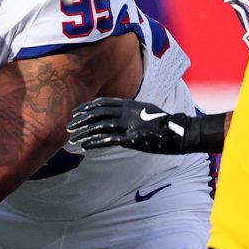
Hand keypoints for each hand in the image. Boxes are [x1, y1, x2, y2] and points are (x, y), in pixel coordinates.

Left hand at [67, 98, 212, 154]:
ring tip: (72, 137)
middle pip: (98, 114)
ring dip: (84, 132)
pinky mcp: (132, 138)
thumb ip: (131, 110)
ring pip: (100, 126)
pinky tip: (84, 146)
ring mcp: (129, 125)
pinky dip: (94, 142)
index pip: (103, 103)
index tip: (76, 112)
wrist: (179, 132)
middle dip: (82, 120)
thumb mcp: (146, 110)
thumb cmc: (164, 123)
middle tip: (69, 126)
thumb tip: (118, 114)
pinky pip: (108, 140)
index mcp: (130, 104)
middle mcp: (128, 112)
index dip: (88, 107)